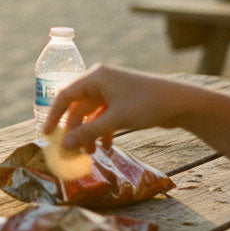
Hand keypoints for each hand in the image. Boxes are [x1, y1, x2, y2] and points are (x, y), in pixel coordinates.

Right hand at [43, 63, 184, 152]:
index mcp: (96, 77)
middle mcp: (101, 81)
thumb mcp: (115, 120)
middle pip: (77, 107)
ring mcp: (112, 91)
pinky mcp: (123, 102)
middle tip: (70, 149)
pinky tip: (106, 147)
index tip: (47, 134)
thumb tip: (64, 146)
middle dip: (74, 129)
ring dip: (89, 133)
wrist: (182, 103)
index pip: (65, 95)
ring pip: (91, 114)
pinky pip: (104, 117)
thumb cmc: (147, 104)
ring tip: (90, 153)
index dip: (54, 115)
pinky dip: (102, 131)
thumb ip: (87, 133)